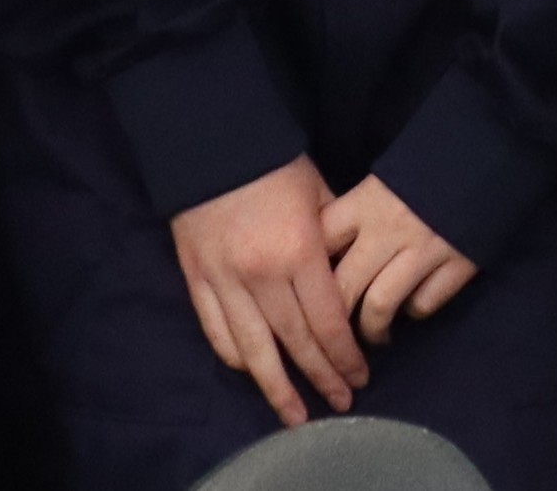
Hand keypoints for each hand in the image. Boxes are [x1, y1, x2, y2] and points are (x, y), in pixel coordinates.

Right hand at [171, 157, 369, 428]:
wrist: (213, 141)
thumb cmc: (275, 163)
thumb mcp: (320, 194)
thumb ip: (335, 239)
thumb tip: (351, 276)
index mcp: (299, 253)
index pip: (328, 322)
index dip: (344, 356)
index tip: (359, 378)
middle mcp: (262, 276)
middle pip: (295, 343)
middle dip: (320, 378)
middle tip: (339, 403)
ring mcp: (225, 282)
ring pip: (253, 351)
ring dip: (276, 387)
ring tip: (294, 415)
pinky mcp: (197, 280)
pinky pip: (217, 332)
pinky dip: (236, 358)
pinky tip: (254, 371)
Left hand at [325, 170, 481, 340]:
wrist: (487, 153)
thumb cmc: (425, 168)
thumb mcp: (380, 181)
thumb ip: (353, 215)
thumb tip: (324, 259)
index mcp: (365, 201)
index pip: (319, 244)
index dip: (308, 271)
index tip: (307, 290)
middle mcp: (388, 228)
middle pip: (343, 287)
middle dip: (333, 318)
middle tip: (334, 332)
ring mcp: (424, 249)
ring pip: (379, 306)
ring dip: (371, 329)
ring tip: (374, 335)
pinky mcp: (457, 264)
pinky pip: (423, 305)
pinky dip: (414, 311)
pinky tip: (412, 307)